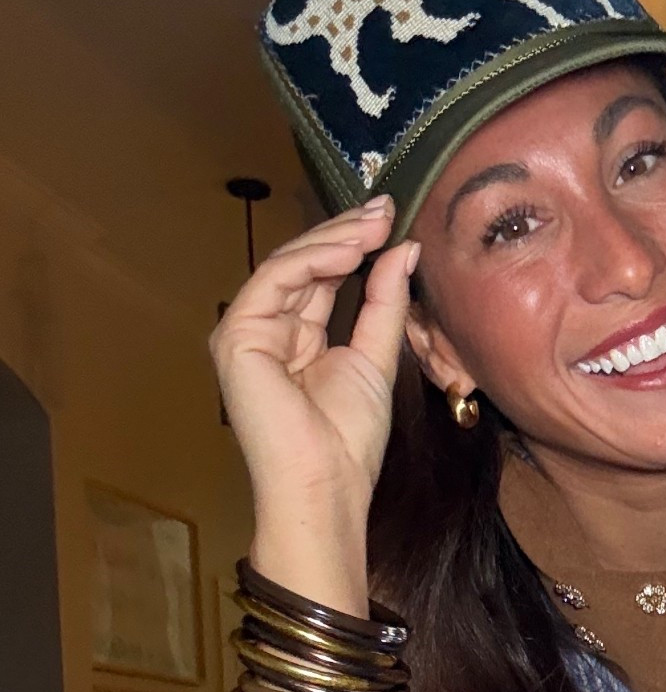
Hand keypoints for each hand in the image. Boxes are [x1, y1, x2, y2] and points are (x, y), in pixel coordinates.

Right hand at [209, 195, 417, 606]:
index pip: (321, 276)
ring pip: (288, 265)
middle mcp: (266, 329)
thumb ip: (384, 303)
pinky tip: (349, 249)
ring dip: (333, 239)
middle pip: (303, 264)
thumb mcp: (376, 358)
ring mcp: (247, 331)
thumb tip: (402, 250)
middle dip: (345, 232)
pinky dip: (312, 260)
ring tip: (374, 224)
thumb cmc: (348, 441)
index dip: (354, 244)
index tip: (391, 218)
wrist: (325, 484)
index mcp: (295, 337)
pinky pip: (274, 281)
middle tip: (384, 207)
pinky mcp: (237, 336)